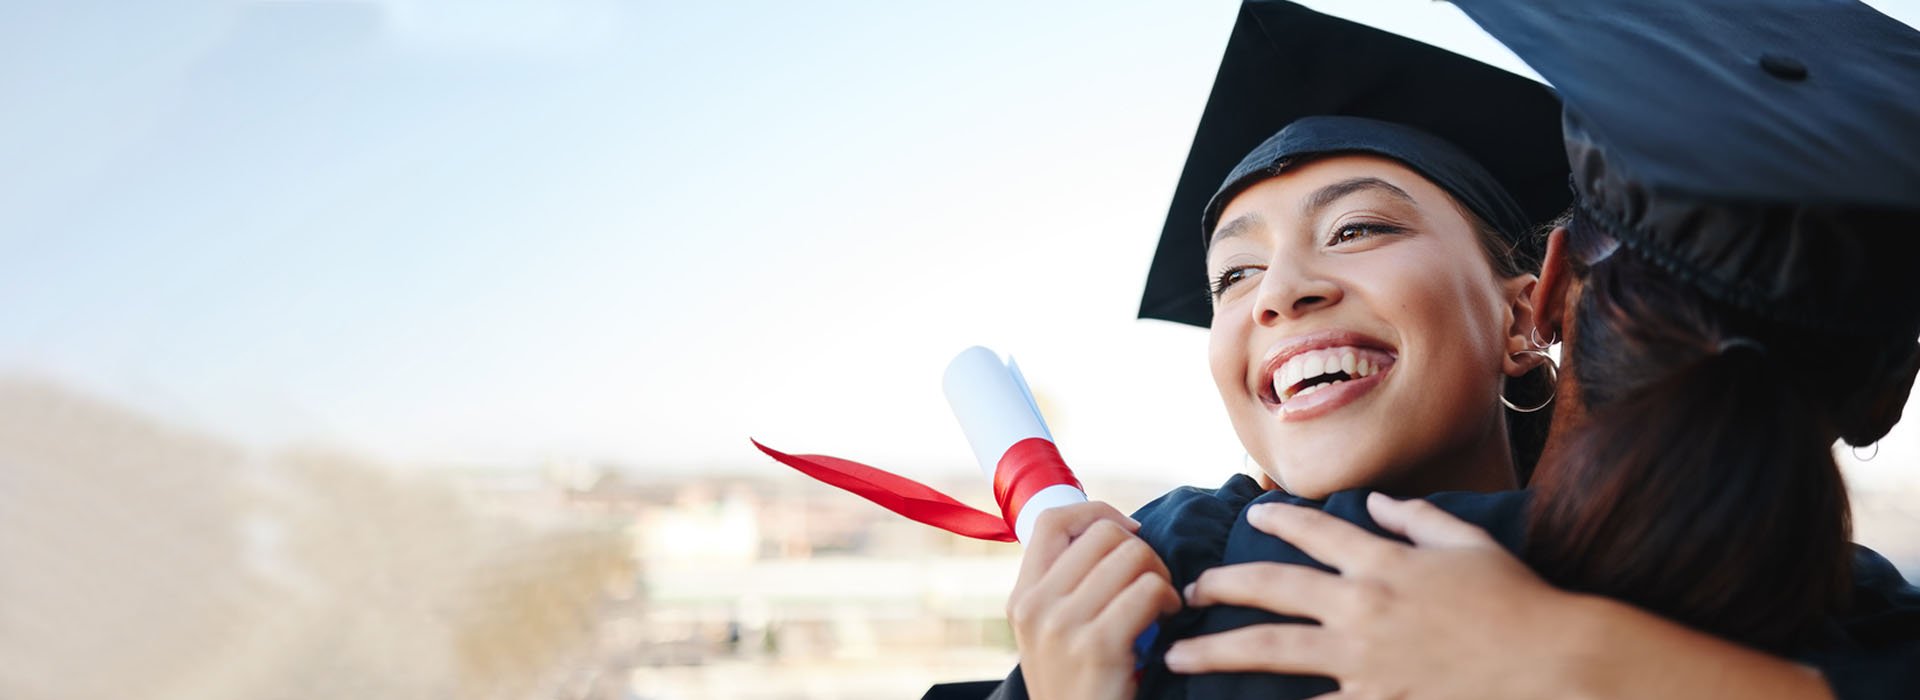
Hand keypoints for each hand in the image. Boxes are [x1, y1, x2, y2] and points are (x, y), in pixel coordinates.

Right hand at [1007, 501, 1181, 699]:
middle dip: (1141, 549)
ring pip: (1132, 556)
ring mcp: (1063, 625)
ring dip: (1160, 575)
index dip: (1098, 511)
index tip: (1129, 532)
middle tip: (1151, 581)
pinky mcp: (1098, 645)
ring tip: (1161, 602)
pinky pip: (1148, 589)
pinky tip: (1167, 619)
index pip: (1053, 519)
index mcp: (1022, 596)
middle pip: (1103, 533)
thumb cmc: (1080, 684)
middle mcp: (1035, 606)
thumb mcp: (1051, 632)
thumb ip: (1067, 585)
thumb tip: (1116, 531)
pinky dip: (1169, 598)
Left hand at [1163, 493, 1587, 699]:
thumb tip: (1377, 502)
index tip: (1251, 515)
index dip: (1277, 519)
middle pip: (1272, 588)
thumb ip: (1415, 519)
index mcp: (1384, 561)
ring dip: (1218, 651)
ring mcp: (1365, 658)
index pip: (1314, 530)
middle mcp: (1364, 606)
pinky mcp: (1378, 699)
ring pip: (1273, 650)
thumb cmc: (1518, 599)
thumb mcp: (1467, 543)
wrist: (1553, 660)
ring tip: (1178, 655)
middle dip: (1223, 585)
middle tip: (1190, 590)